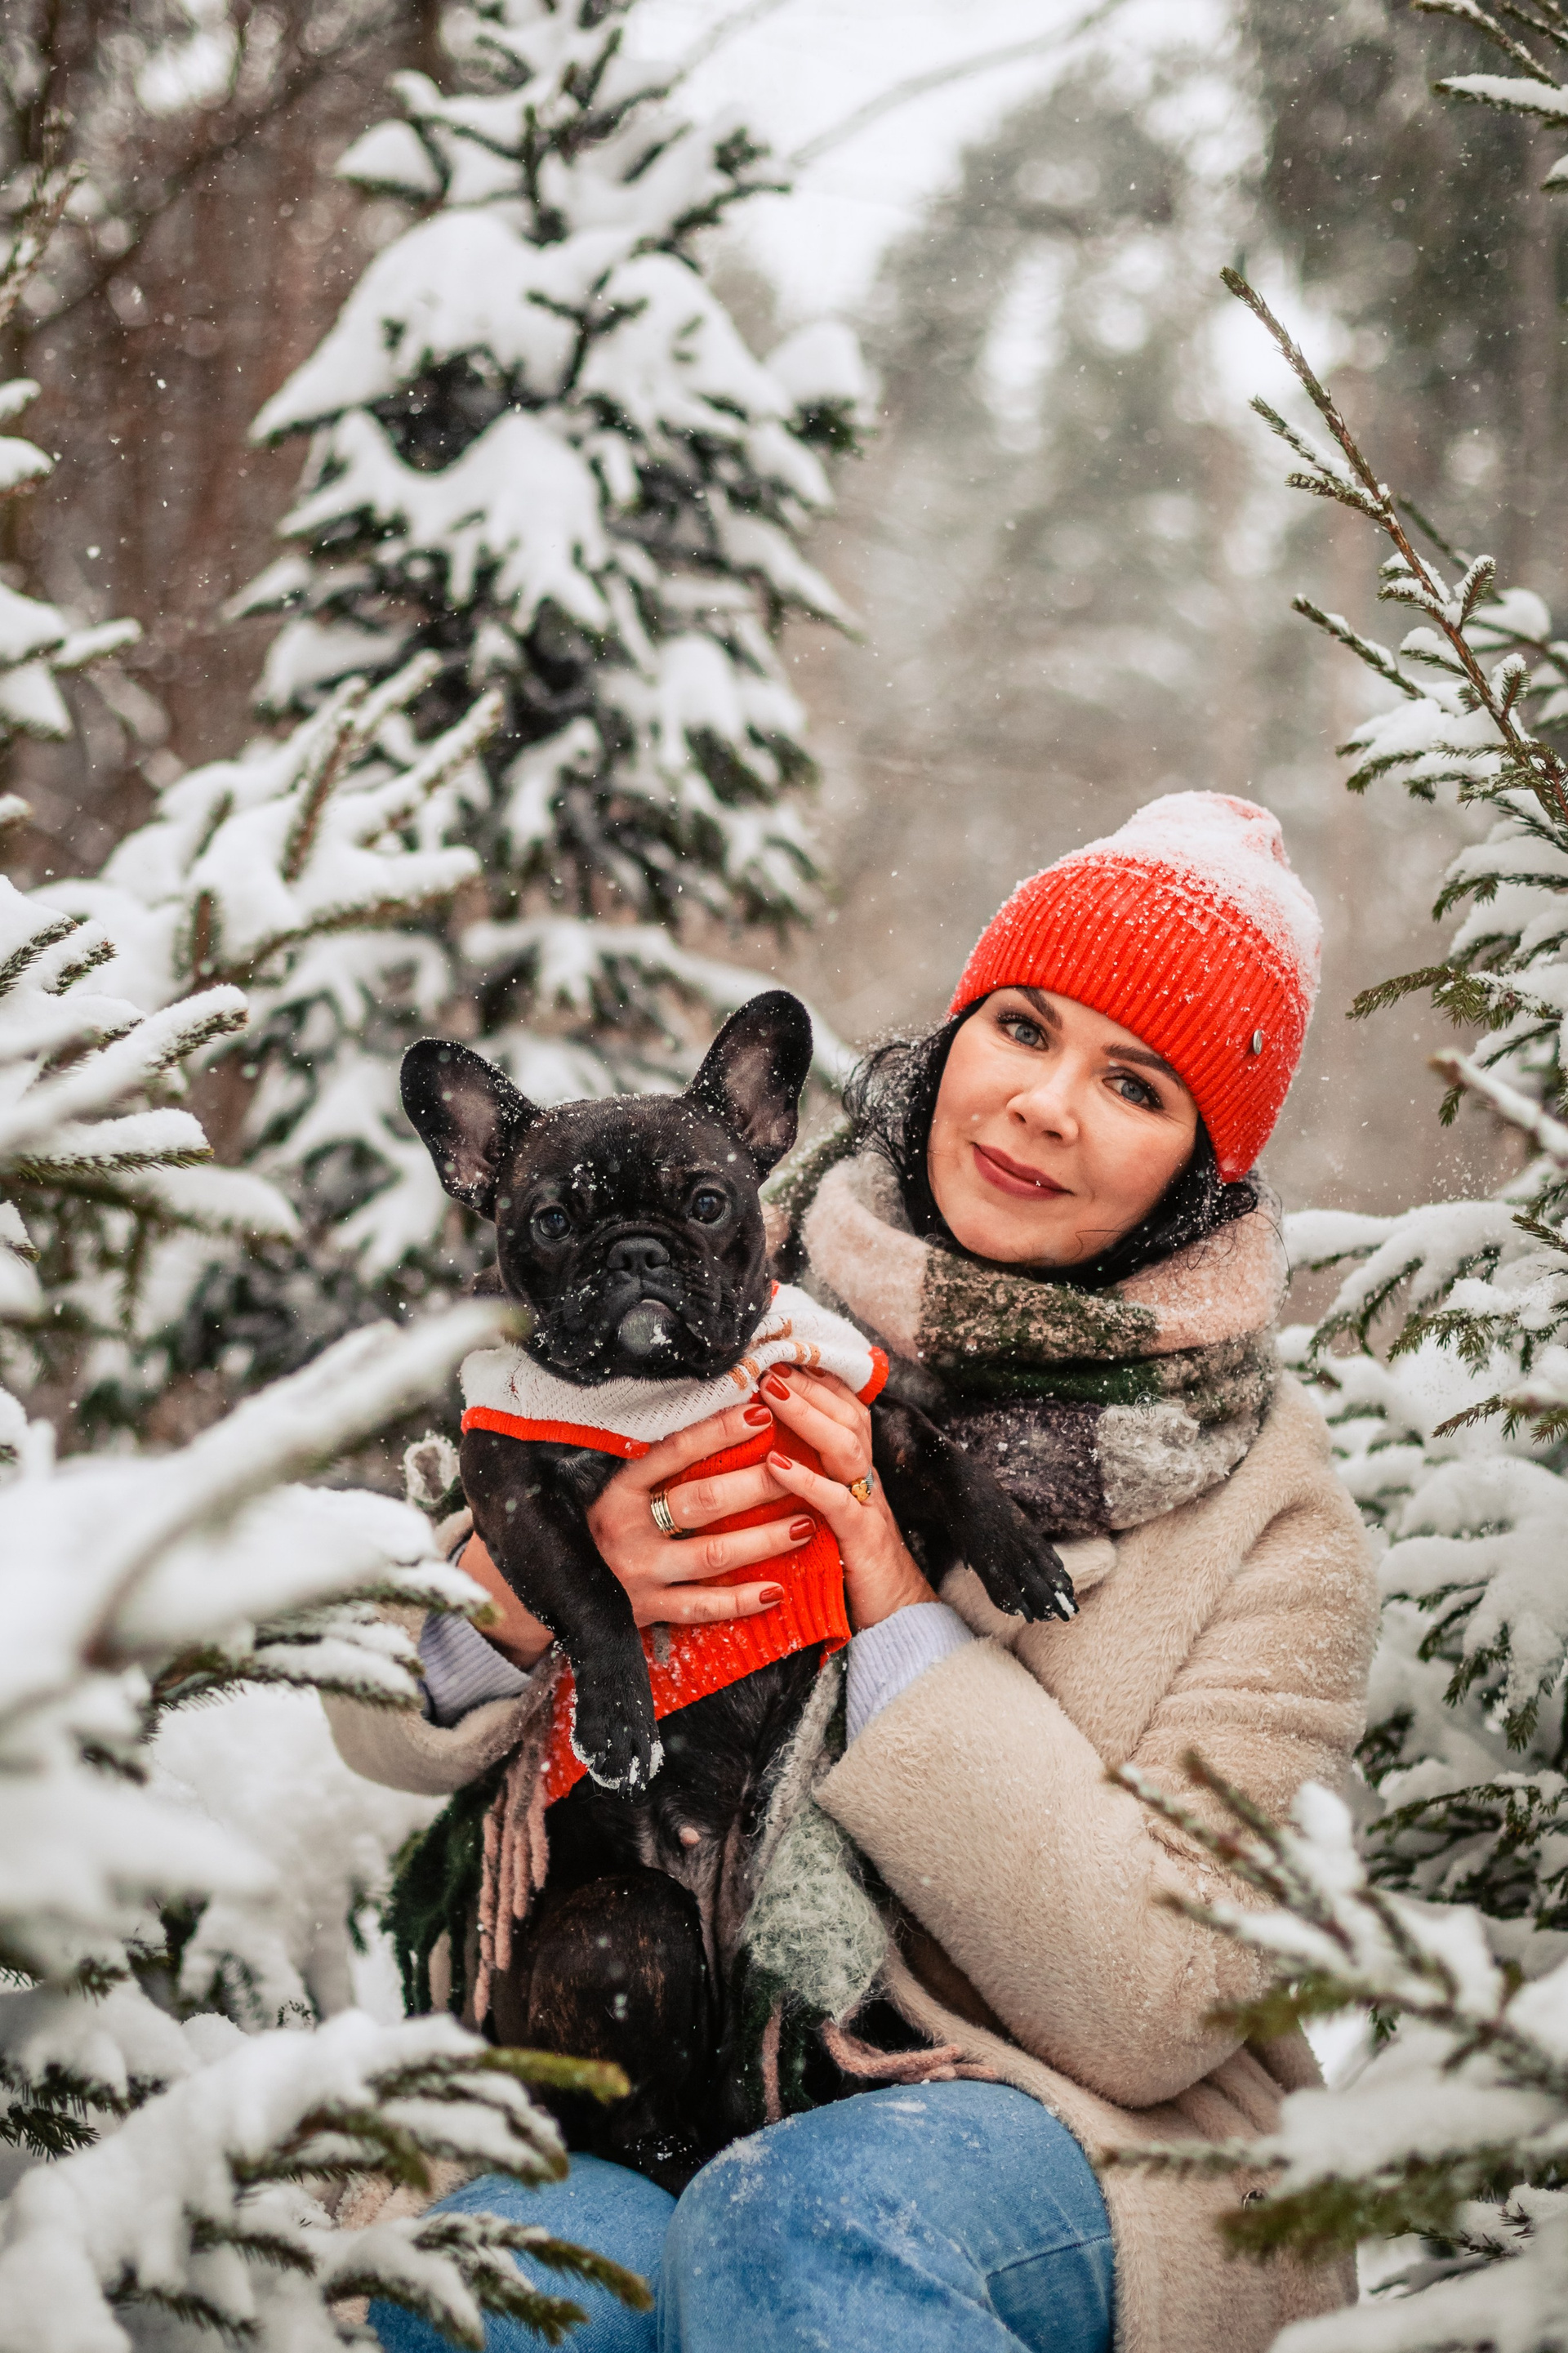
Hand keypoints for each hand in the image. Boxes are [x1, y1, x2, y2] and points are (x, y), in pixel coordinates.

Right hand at [460, 1375, 934, 1663]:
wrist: (532, 1591)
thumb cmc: (578, 1521)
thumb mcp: (597, 1484)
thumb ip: (640, 1457)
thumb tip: (697, 1407)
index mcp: (613, 1488)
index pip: (673, 1451)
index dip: (718, 1431)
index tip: (760, 1410)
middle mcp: (624, 1529)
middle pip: (701, 1501)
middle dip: (756, 1484)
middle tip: (799, 1467)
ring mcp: (637, 1574)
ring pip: (712, 1556)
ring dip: (763, 1540)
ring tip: (806, 1523)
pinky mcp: (645, 1612)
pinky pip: (701, 1609)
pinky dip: (740, 1603)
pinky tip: (777, 1592)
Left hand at [753, 1367, 936, 1631]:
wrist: (896, 1615)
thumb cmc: (851, 1562)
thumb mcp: (827, 1510)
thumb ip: (810, 1477)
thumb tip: (764, 1446)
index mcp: (857, 1469)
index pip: (844, 1408)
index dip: (817, 1378)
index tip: (782, 1352)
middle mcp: (865, 1479)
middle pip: (846, 1415)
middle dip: (808, 1384)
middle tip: (768, 1361)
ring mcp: (867, 1506)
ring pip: (844, 1446)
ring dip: (806, 1415)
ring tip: (771, 1394)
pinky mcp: (861, 1539)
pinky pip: (838, 1503)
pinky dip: (807, 1481)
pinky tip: (777, 1465)